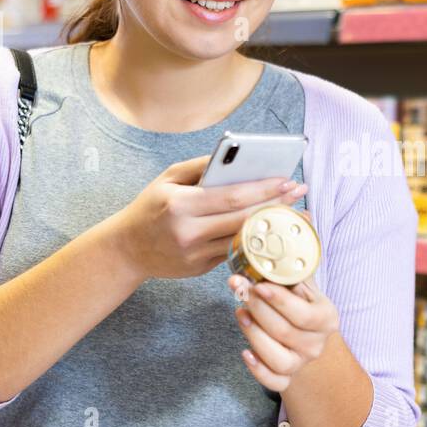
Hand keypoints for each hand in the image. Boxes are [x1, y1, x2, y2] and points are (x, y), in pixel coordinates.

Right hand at [112, 155, 307, 280]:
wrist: (126, 250)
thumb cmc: (150, 207)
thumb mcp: (168, 179)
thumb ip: (202, 166)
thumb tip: (237, 157)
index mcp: (181, 204)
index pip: (232, 196)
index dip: (264, 189)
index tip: (288, 180)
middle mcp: (189, 232)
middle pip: (244, 219)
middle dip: (276, 206)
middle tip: (300, 195)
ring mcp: (196, 254)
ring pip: (243, 240)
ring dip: (272, 226)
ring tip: (295, 213)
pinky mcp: (201, 269)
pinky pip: (234, 252)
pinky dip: (255, 241)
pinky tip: (273, 231)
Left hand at [227, 273, 339, 392]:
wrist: (305, 332)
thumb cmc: (299, 302)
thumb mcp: (301, 284)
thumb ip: (288, 273)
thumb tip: (264, 252)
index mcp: (326, 318)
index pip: (302, 313)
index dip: (278, 300)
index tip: (257, 284)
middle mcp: (317, 344)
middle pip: (284, 332)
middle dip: (258, 309)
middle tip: (239, 290)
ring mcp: (302, 363)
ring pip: (278, 359)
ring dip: (254, 335)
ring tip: (240, 313)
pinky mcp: (288, 378)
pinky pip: (274, 383)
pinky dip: (258, 370)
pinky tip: (245, 352)